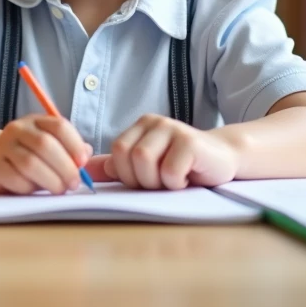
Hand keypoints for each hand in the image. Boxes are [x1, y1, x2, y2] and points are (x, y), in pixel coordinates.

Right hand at [0, 114, 92, 194]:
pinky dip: (30, 188)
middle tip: (74, 183)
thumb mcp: (52, 148)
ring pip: (30, 163)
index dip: (75, 145)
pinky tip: (35, 190)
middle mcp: (17, 129)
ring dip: (51, 180)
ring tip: (59, 189)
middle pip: (45, 144)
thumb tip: (86, 154)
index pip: (59, 126)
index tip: (83, 162)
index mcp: (36, 121)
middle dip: (65, 167)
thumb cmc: (31, 156)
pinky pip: (15, 179)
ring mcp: (2, 147)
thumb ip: (70, 150)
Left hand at [87, 114, 238, 189]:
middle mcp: (154, 122)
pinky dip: (176, 183)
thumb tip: (82, 170)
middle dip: (142, 179)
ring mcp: (173, 129)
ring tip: (174, 180)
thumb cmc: (183, 166)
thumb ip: (117, 166)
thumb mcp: (147, 165)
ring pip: (145, 162)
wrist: (224, 160)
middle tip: (162, 182)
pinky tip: (188, 177)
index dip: (127, 174)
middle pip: (128, 156)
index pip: (116, 151)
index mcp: (140, 127)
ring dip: (158, 182)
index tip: (146, 180)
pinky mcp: (190, 142)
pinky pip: (169, 171)